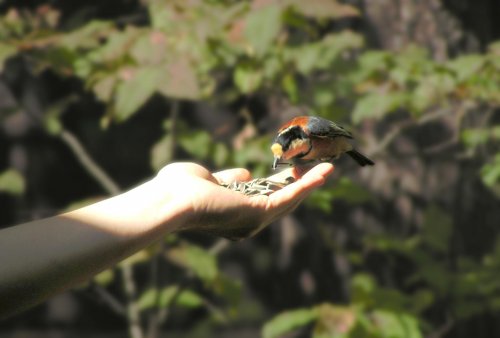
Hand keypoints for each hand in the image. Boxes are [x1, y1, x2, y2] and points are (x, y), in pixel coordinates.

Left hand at [155, 162, 333, 239]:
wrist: (170, 199)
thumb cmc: (179, 189)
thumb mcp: (210, 179)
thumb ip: (229, 179)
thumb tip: (245, 174)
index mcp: (235, 215)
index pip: (263, 198)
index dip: (279, 184)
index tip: (290, 169)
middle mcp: (247, 223)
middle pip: (280, 200)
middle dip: (298, 184)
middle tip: (314, 168)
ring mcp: (254, 220)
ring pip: (289, 200)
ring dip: (310, 184)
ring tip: (328, 169)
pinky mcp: (259, 212)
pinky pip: (288, 197)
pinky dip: (307, 185)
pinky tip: (322, 173)